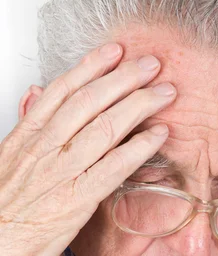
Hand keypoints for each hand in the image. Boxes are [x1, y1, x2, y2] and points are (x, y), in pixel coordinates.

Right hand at [0, 44, 175, 255]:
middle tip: (151, 65)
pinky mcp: (79, 199)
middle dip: (125, 78)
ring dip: (140, 105)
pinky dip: (139, 147)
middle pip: (91, 101)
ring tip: (165, 93)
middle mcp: (46, 147)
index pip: (63, 89)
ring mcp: (64, 171)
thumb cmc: (3, 204)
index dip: (92, 66)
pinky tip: (159, 135)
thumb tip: (36, 92)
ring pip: (106, 127)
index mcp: (28, 134)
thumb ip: (27, 123)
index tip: (115, 51)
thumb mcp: (8, 156)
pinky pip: (115, 166)